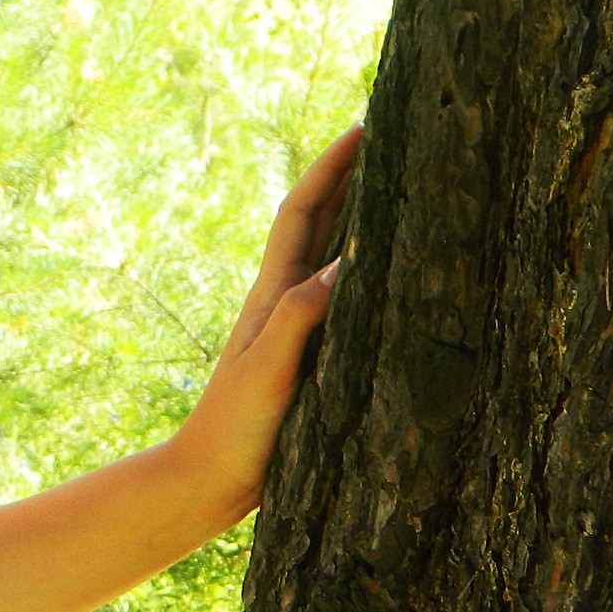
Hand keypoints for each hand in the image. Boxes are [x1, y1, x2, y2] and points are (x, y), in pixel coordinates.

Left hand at [166, 122, 363, 526]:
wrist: (210, 482)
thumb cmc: (234, 427)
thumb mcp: (269, 367)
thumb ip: (301, 316)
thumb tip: (347, 263)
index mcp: (272, 295)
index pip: (303, 214)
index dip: (331, 170)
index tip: (362, 130)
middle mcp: (284, 303)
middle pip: (320, 226)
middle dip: (351, 181)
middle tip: (392, 144)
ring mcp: (296, 330)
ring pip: (334, 260)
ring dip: (362, 222)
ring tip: (402, 192)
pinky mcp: (310, 360)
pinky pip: (346, 303)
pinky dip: (369, 278)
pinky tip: (394, 280)